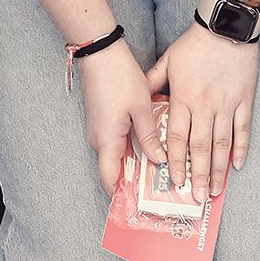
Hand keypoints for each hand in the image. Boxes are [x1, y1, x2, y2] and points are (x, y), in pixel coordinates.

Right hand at [77, 38, 155, 199]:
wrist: (99, 52)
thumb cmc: (120, 78)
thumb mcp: (141, 108)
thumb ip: (150, 137)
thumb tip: (159, 160)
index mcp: (107, 141)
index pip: (109, 180)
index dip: (122, 196)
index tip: (140, 207)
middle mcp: (99, 140)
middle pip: (114, 171)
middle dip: (134, 183)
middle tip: (160, 191)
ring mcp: (99, 130)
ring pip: (117, 156)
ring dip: (135, 165)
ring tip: (160, 172)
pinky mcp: (103, 120)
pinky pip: (117, 143)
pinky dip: (132, 149)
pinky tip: (150, 147)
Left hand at [146, 24, 258, 200]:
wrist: (225, 26)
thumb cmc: (195, 44)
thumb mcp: (168, 60)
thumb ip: (153, 81)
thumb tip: (141, 97)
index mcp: (183, 97)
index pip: (177, 136)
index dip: (176, 161)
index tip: (175, 181)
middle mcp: (205, 105)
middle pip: (200, 146)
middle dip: (197, 174)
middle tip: (196, 197)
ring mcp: (227, 103)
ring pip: (222, 142)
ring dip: (218, 169)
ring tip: (215, 190)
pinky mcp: (244, 99)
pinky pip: (243, 128)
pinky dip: (241, 147)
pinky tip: (237, 165)